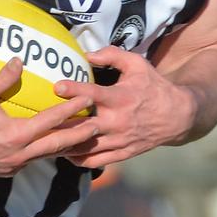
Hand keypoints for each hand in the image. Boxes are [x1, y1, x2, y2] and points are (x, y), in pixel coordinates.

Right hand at [0, 57, 97, 177]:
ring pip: (45, 156)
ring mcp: (13, 166)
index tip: (87, 101)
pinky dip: (43, 153)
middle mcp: (20, 154)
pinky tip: (47, 146)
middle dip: (79, 135)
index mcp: (17, 134)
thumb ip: (3, 79)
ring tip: (79, 138)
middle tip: (98, 126)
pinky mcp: (5, 172)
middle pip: (58, 144)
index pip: (52, 120)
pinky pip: (30, 161)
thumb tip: (18, 60)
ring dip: (63, 146)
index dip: (71, 110)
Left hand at [54, 45, 196, 167]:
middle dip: (60, 125)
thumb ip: (112, 55)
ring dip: (63, 145)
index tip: (56, 86)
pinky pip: (94, 161)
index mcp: (120, 98)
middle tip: (40, 122)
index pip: (92, 94)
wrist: (177, 116)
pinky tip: (63, 153)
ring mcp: (118, 140)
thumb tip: (87, 54)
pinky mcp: (121, 153)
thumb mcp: (137, 64)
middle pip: (82, 127)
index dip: (74, 90)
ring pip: (85, 148)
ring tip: (44, 140)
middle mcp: (117, 122)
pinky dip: (77, 159)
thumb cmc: (153, 86)